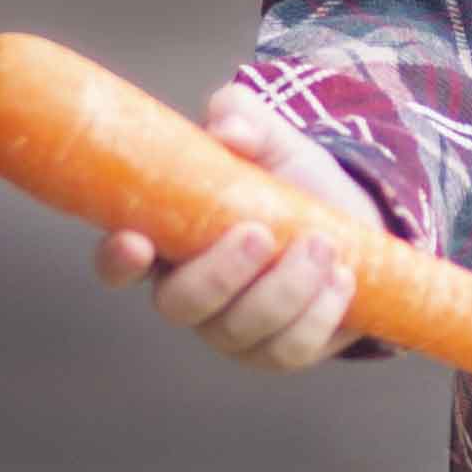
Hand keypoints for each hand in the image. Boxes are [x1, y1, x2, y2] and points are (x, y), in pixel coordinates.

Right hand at [95, 85, 378, 374]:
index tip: (137, 242)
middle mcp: (190, 293)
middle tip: (261, 232)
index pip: (119, 263)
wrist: (354, 218)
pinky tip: (343, 278)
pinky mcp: (278, 353)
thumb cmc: (290, 177)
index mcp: (168, 240)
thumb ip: (242, 118)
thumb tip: (230, 132)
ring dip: (284, 290)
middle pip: (180, 306)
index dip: (117, 261)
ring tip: (324, 244)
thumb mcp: (270, 137)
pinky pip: (289, 351)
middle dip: (220, 274)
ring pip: (239, 331)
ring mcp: (232, 329)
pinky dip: (318, 315)